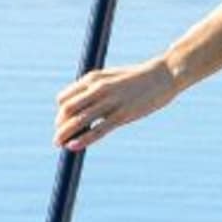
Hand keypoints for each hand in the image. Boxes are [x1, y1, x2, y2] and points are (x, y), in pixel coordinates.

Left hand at [57, 56, 178, 149]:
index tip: (63, 123)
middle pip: (68, 110)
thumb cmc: (137, 79)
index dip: (61, 113)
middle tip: (58, 137)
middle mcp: (98, 88)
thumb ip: (97, 89)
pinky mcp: (123, 114)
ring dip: (65, 134)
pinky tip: (73, 146)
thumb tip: (86, 104)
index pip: (65, 98)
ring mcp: (110, 102)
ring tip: (58, 144)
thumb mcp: (112, 78)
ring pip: (80, 120)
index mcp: (93, 78)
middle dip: (60, 125)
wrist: (163, 75)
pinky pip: (98, 130)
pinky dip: (83, 139)